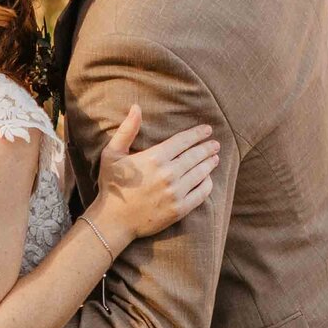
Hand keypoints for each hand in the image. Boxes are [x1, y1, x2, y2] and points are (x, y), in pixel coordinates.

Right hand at [87, 104, 220, 240]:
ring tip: (215, 158)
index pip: (183, 141)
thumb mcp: (112, 153)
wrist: (113, 220)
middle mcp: (168, 174)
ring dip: (209, 164)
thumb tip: (136, 107)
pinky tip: (208, 179)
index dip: (197, 134)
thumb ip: (127, 129)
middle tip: (215, 144)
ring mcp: (175, 192)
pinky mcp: (179, 209)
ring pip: (200, 173)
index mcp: (154, 158)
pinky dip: (207, 184)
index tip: (207, 130)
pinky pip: (200, 194)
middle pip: (195, 156)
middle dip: (207, 148)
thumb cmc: (112, 184)